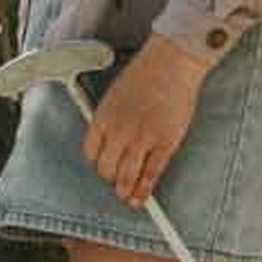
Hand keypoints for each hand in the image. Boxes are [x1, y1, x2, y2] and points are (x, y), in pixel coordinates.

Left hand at [82, 34, 210, 205]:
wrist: (171, 63)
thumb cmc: (146, 73)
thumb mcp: (115, 95)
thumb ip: (111, 118)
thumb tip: (112, 136)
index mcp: (102, 118)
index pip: (90, 152)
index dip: (97, 163)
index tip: (103, 167)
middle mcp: (118, 131)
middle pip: (106, 168)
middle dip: (110, 179)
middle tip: (116, 184)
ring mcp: (141, 139)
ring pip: (127, 176)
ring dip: (125, 191)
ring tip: (127, 198)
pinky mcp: (164, 143)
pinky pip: (151, 173)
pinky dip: (145, 189)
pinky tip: (142, 197)